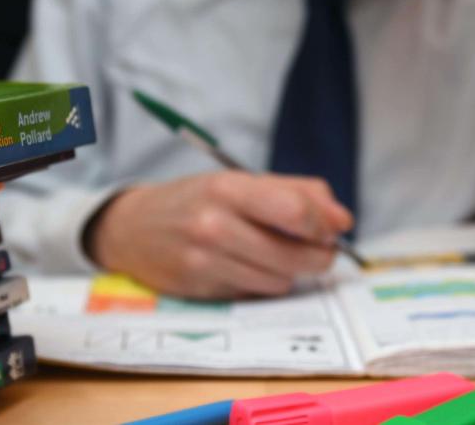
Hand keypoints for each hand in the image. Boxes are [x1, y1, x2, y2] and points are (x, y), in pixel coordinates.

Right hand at [85, 171, 353, 298]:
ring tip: (273, 253)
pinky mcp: (202, 290)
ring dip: (289, 271)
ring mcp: (206, 261)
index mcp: (228, 188)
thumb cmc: (195, 200)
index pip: (295, 212)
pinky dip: (262, 283)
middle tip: (319, 248)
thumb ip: (295, 192)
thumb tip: (342, 220)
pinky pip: (256, 293)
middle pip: (296, 254)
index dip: (324, 224)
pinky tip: (246, 266)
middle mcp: (214, 225)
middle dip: (319, 255)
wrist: (132, 228)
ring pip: (281, 280)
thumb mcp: (239, 181)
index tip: (333, 227)